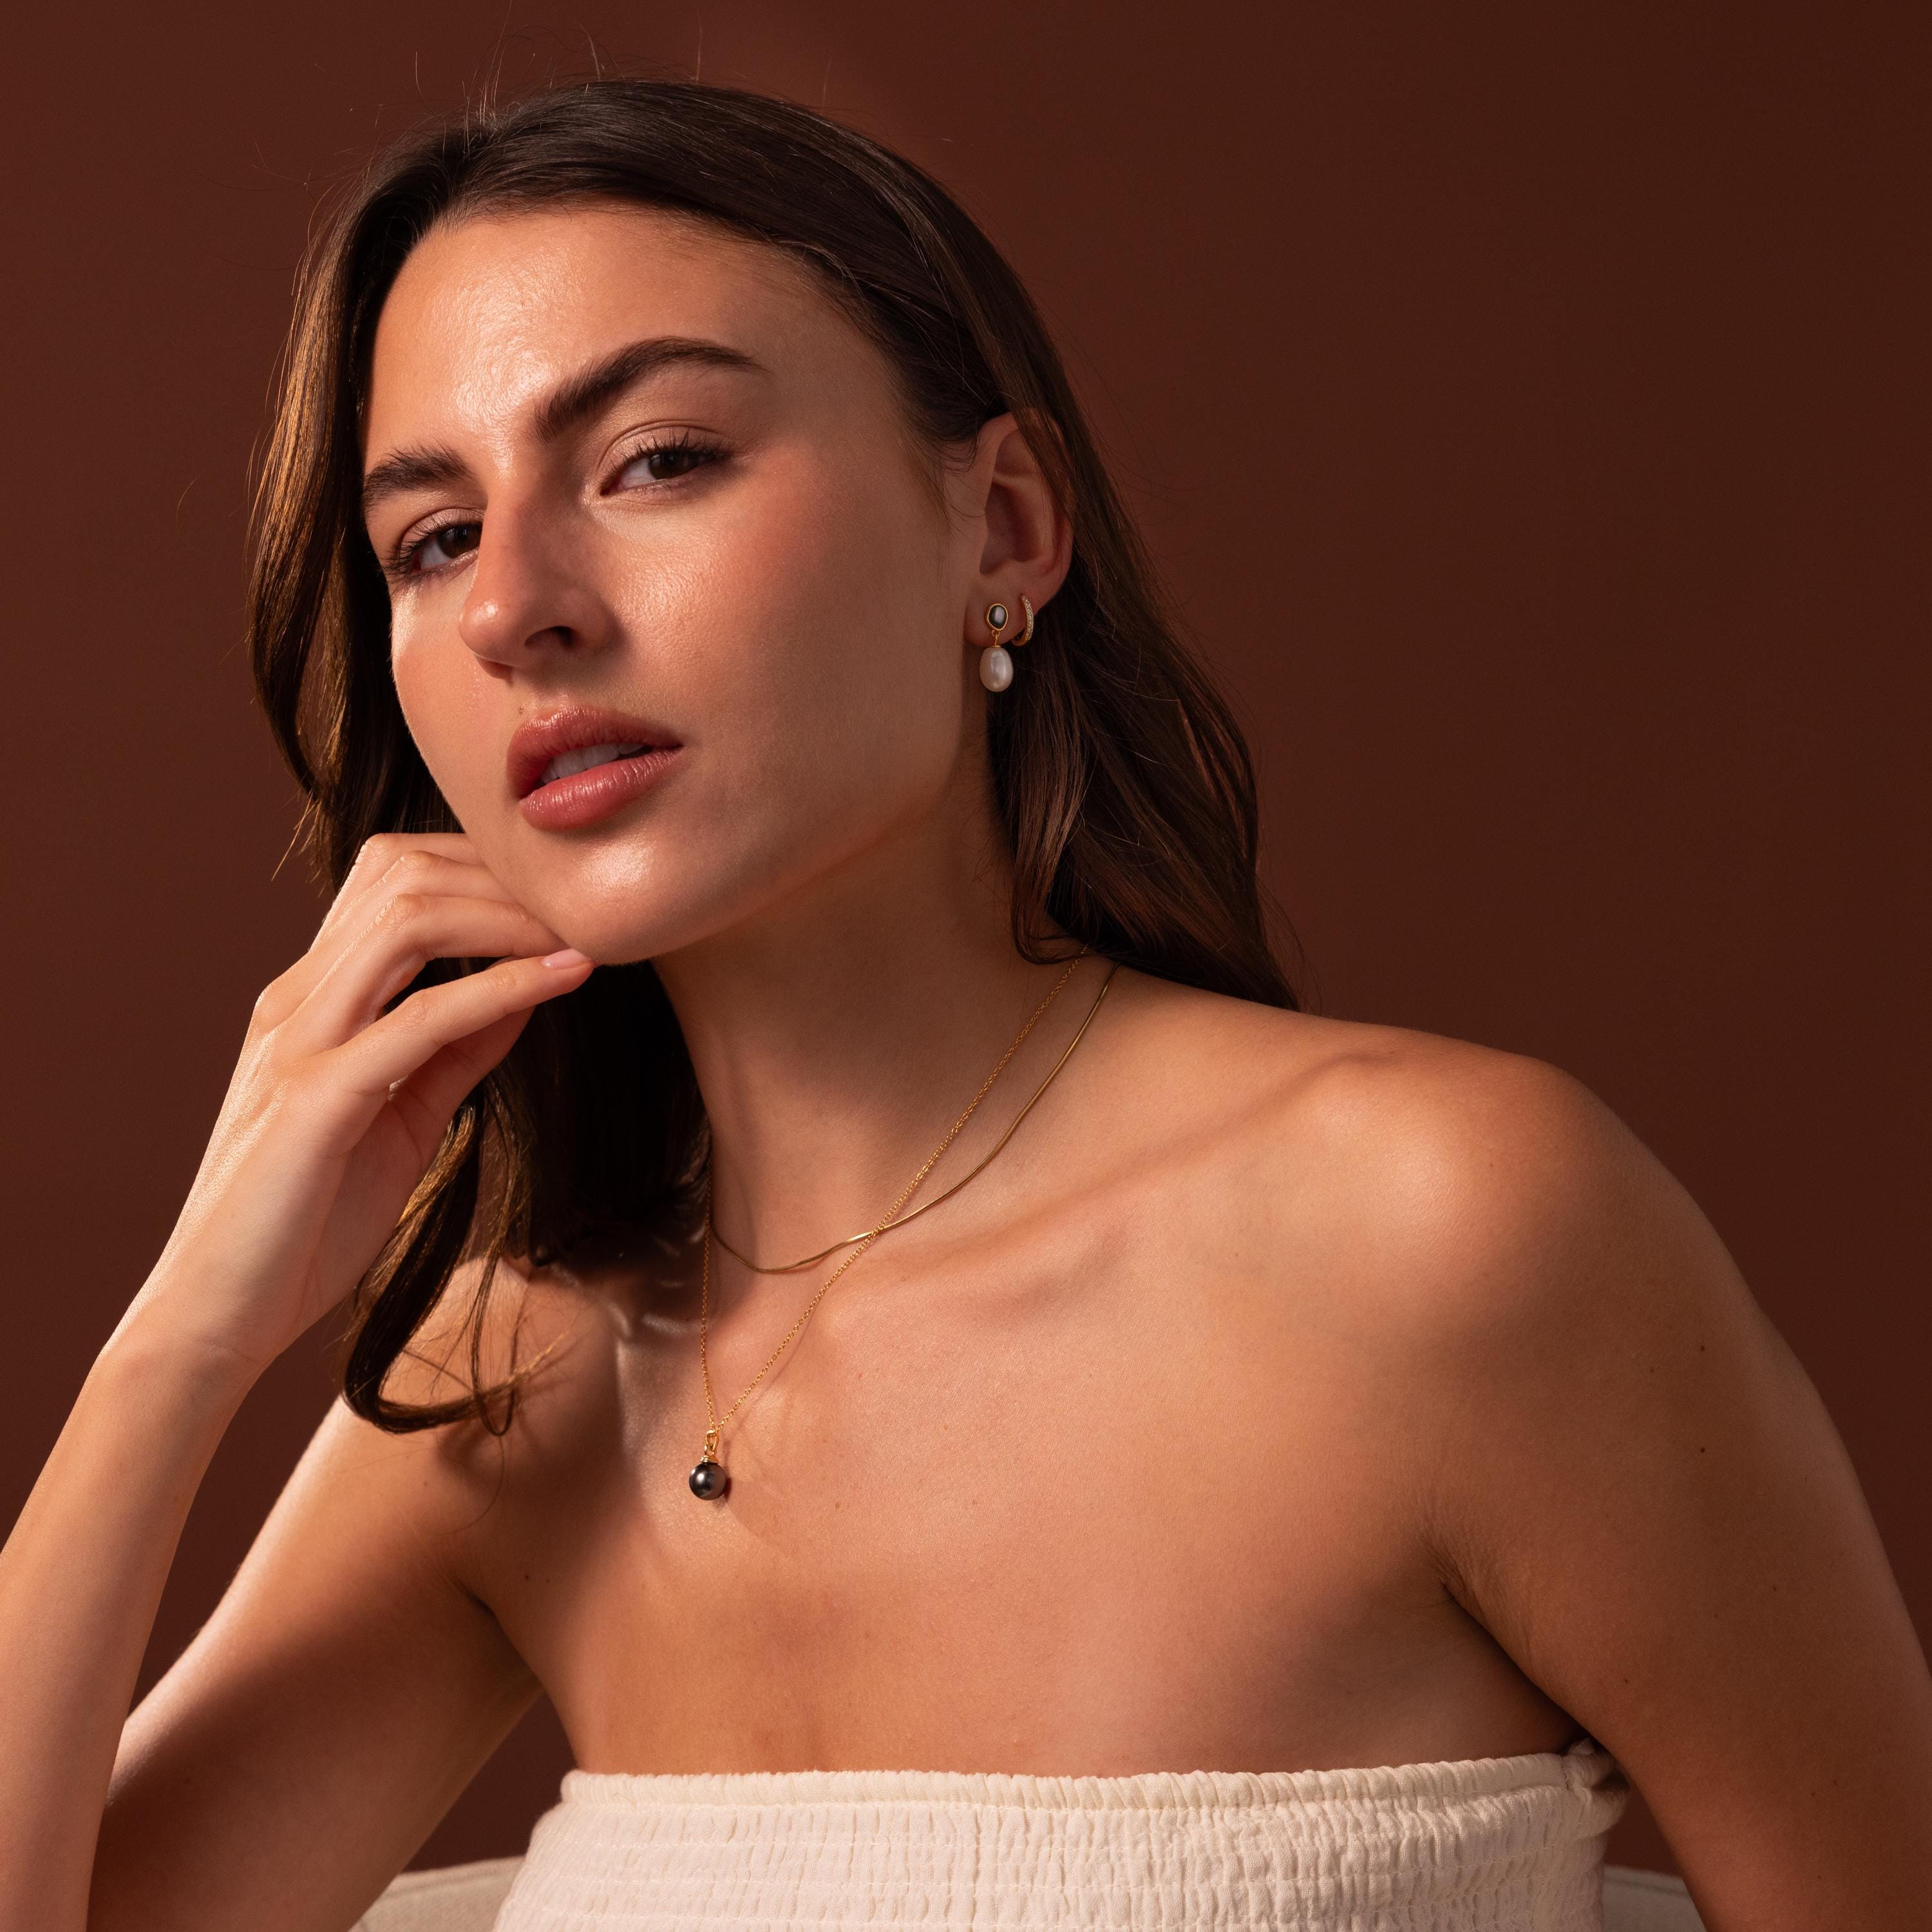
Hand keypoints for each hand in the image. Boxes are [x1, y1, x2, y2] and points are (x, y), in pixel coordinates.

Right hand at [127, 833, 593, 1378]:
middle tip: (587, 900)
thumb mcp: (404, 1118)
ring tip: (585, 929)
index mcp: (309, 1000)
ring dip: (509, 916)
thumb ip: (457, 1050)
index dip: (483, 870)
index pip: (393, 880)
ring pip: (407, 923)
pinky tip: (566, 976)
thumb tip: (526, 987)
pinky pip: (420, 1018)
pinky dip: (502, 986)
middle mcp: (295, 1002)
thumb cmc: (306, 1222)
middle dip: (503, 875)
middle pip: (403, 877)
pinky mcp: (314, 1098)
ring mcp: (298, 1042)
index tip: (563, 896)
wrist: (218, 1315)